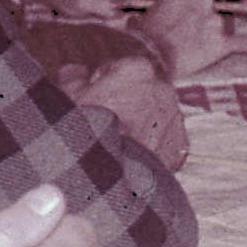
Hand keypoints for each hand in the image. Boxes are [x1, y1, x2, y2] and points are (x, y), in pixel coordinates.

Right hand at [68, 53, 188, 168]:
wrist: (110, 177)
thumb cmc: (88, 131)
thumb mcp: (68, 97)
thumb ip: (73, 77)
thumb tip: (75, 71)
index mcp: (137, 69)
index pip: (118, 70)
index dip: (101, 86)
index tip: (92, 101)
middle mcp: (163, 88)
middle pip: (140, 92)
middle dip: (125, 104)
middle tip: (104, 123)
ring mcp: (174, 118)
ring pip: (155, 115)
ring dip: (141, 124)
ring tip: (118, 144)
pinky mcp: (178, 147)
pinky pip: (165, 141)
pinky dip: (153, 147)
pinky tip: (133, 157)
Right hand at [133, 0, 246, 78]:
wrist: (147, 56)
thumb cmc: (145, 36)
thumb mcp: (152, 9)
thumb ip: (171, 5)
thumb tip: (174, 12)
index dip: (194, 7)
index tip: (187, 17)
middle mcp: (204, 0)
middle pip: (214, 7)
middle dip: (204, 20)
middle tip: (189, 35)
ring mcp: (215, 21)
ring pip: (225, 25)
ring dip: (215, 34)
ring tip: (197, 47)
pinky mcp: (222, 42)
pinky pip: (243, 42)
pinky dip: (243, 45)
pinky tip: (241, 47)